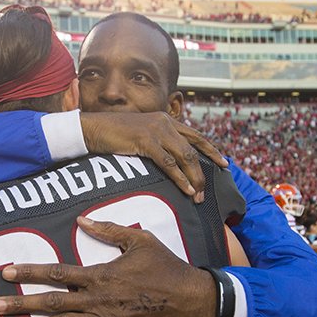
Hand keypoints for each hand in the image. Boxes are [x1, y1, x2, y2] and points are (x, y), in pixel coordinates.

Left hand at [0, 217, 216, 316]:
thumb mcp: (139, 240)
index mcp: (99, 274)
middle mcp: (96, 299)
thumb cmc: (164, 266)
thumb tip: (81, 220)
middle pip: (50, 302)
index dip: (29, 272)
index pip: (56, 273)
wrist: (190, 298)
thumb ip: (108, 230)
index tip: (6, 273)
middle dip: (20, 304)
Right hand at [80, 112, 227, 202]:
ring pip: (184, 158)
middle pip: (193, 150)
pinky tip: (186, 189)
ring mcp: (156, 131)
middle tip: (205, 191)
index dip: (211, 150)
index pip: (195, 135)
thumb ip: (155, 142)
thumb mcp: (139, 135)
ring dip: (193, 179)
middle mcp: (164, 123)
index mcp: (165, 120)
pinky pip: (169, 164)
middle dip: (202, 172)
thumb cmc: (112, 135)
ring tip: (196, 196)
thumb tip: (165, 159)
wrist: (92, 128)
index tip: (223, 163)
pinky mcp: (146, 141)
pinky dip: (180, 178)